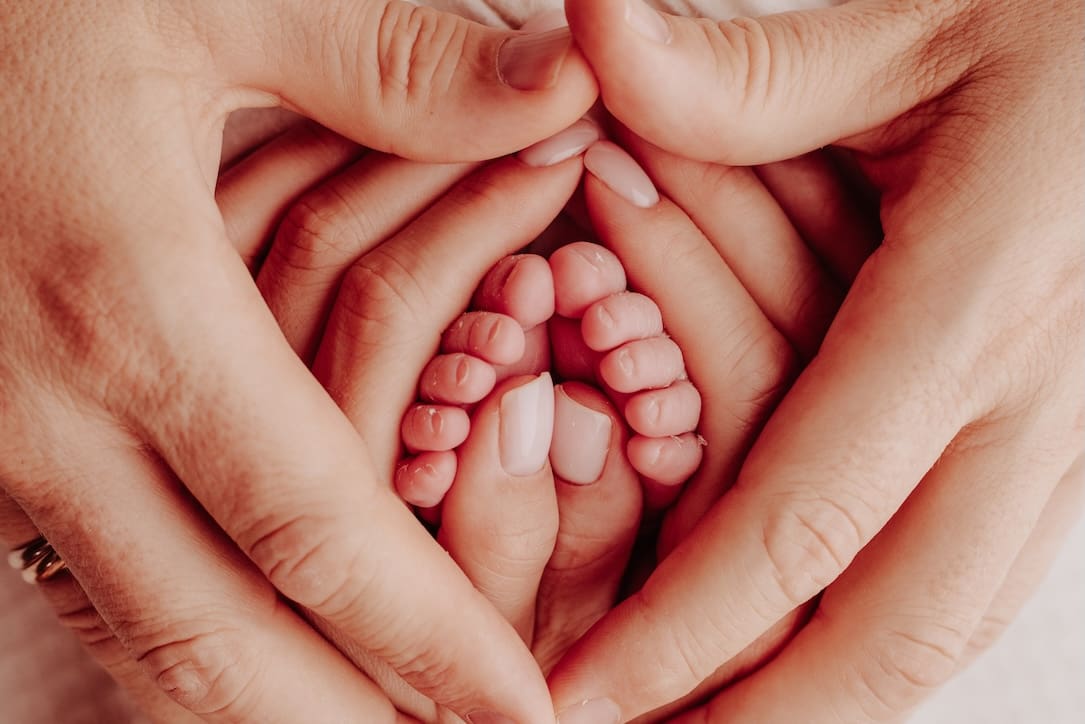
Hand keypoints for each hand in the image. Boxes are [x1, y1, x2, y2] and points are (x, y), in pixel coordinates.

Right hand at [0, 2, 596, 720]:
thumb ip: (393, 65)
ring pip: (142, 631)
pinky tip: (259, 642)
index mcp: (133, 302)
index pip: (318, 526)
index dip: (428, 635)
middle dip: (352, 718)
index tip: (519, 708)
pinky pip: (91, 575)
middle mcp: (49, 404)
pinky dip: (187, 635)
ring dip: (267, 702)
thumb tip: (561, 93)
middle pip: (218, 637)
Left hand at [548, 0, 1083, 719]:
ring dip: (822, 698)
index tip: (577, 699)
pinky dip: (887, 638)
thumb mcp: (904, 31)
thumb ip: (740, 72)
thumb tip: (592, 29)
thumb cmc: (1057, 34)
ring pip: (945, 625)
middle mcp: (1036, 404)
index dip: (683, 630)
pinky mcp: (1073, 446)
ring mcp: (1071, 440)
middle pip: (894, 630)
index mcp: (975, 308)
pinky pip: (977, 575)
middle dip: (761, 719)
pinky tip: (812, 660)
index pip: (802, 517)